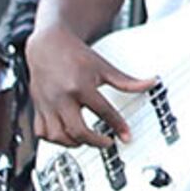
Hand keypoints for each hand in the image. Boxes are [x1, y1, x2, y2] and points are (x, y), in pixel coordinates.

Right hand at [26, 23, 153, 149]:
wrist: (48, 46)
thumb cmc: (76, 56)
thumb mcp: (104, 67)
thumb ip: (127, 81)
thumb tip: (151, 83)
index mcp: (80, 86)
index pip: (103, 111)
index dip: (118, 125)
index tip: (126, 135)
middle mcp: (61, 97)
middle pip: (77, 130)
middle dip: (95, 142)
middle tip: (107, 142)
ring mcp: (47, 104)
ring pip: (57, 135)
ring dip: (74, 143)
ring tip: (88, 140)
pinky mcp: (38, 108)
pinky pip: (41, 132)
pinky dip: (55, 139)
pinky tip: (67, 136)